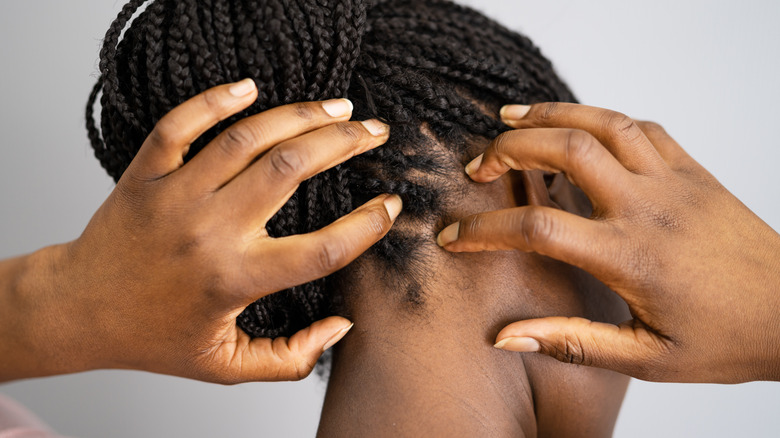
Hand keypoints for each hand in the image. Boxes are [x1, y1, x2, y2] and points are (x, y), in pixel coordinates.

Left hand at [0, 80, 400, 383]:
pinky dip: (215, 99)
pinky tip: (251, 88)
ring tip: (338, 108)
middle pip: (291, 170)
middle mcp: (210, 231)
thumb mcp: (226, 366)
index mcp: (236, 279)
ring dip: (300, 116)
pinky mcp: (147, 174)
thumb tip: (342, 327)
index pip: (322, 249)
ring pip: (248, 140)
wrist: (79, 310)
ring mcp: (176, 196)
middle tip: (374, 132)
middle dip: (344, 143)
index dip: (366, 225)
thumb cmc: (154, 338)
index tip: (390, 205)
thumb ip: (291, 358)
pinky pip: (181, 124)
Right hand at [437, 102, 779, 382]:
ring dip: (549, 115)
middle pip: (564, 150)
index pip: (537, 227)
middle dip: (510, 148)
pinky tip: (579, 127)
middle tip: (478, 164)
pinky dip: (601, 118)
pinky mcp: (693, 170)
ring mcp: (672, 181)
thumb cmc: (725, 340)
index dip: (485, 229)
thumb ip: (571, 344)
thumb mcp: (645, 358)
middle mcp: (646, 207)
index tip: (454, 236)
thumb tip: (505, 337)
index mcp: (629, 256)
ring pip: (601, 124)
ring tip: (510, 118)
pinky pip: (641, 126)